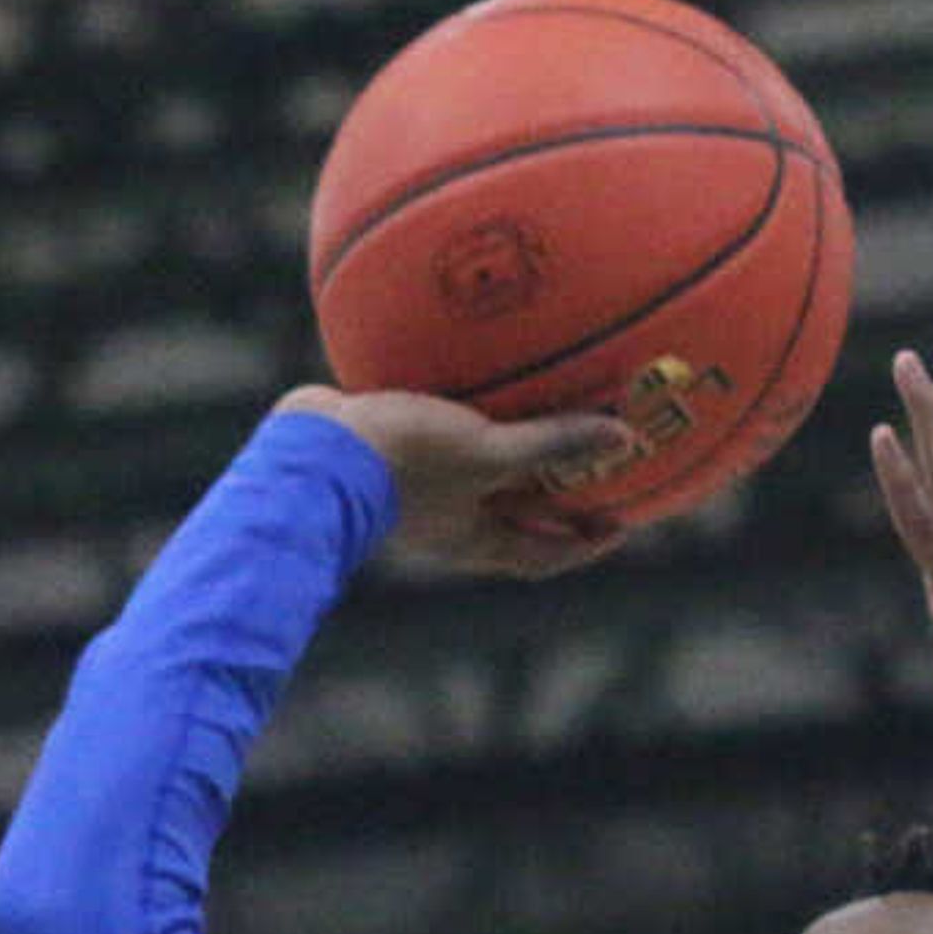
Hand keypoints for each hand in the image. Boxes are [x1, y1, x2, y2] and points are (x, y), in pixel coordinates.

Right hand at [273, 385, 633, 577]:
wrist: (309, 451)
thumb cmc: (401, 463)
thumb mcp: (485, 454)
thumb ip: (552, 446)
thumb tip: (624, 439)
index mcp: (475, 540)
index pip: (544, 554)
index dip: (586, 543)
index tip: (623, 521)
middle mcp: (450, 522)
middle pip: (518, 516)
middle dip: (558, 496)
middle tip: (598, 465)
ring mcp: (419, 490)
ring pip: (481, 477)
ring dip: (515, 455)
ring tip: (547, 418)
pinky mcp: (393, 453)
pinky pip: (447, 437)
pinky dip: (472, 418)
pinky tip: (482, 379)